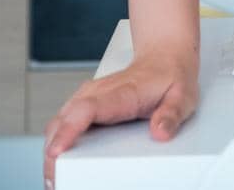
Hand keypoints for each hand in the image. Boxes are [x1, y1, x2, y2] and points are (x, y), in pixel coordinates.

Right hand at [42, 49, 197, 186]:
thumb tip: (160, 133)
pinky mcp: (85, 102)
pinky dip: (55, 140)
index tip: (56, 151)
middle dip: (53, 150)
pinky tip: (57, 159)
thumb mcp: (182, 97)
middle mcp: (99, 93)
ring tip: (53, 175)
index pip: (87, 110)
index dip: (68, 131)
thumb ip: (171, 115)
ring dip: (51, 147)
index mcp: (121, 93)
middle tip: (54, 178)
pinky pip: (62, 121)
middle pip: (64, 119)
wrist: (164, 57)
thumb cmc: (171, 78)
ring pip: (58, 121)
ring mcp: (89, 96)